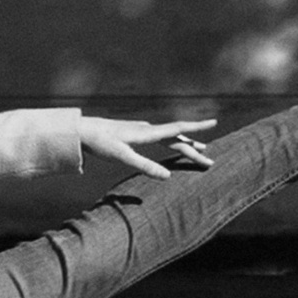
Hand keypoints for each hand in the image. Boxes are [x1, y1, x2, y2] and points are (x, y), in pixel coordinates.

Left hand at [78, 115, 215, 178]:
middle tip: (209, 161)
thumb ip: (145, 166)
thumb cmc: (101, 143)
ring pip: (169, 137)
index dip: (196, 127)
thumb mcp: (123, 157)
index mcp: (147, 133)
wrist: (82, 130)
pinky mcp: (135, 133)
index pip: (178, 129)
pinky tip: (172, 142)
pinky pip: (160, 137)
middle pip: (177, 138)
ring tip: (200, 148)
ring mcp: (141, 130)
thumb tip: (168, 176)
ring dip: (185, 143)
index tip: (214, 121)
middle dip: (194, 149)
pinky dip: (172, 141)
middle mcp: (147, 129)